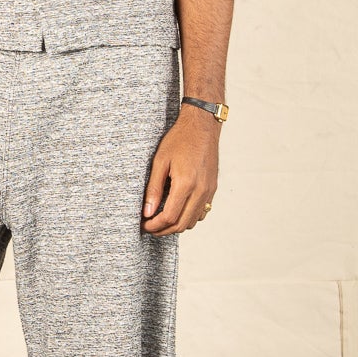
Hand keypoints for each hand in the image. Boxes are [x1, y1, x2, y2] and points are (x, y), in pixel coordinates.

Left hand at [141, 107, 218, 234]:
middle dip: (164, 230)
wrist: (202, 126)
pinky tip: (177, 210)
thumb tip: (147, 212)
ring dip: (177, 225)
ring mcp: (209, 191)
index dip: (155, 226)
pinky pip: (202, 212)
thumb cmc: (179, 139)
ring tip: (161, 220)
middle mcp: (201, 190)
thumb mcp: (160, 161)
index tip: (144, 225)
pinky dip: (189, 217)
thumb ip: (153, 189)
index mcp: (186, 184)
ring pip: (193, 221)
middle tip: (150, 227)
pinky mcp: (212, 188)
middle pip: (182, 224)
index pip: (170, 217)